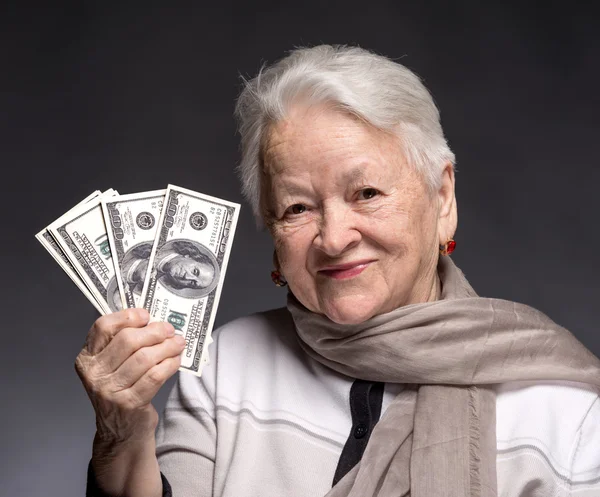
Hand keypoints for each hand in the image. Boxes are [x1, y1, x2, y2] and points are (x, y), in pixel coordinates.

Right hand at [75, 308, 185, 448]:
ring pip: (144, 357)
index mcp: (87, 358)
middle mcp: (93, 374)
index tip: (146, 315)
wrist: (120, 432)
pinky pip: (155, 375)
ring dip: (167, 347)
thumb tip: (154, 321)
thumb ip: (124, 343)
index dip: (127, 316)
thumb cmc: (121, 391)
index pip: (103, 327)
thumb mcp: (112, 366)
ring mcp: (109, 390)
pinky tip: (175, 360)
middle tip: (169, 330)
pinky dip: (169, 364)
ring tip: (178, 343)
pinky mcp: (129, 403)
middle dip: (154, 331)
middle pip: (128, 340)